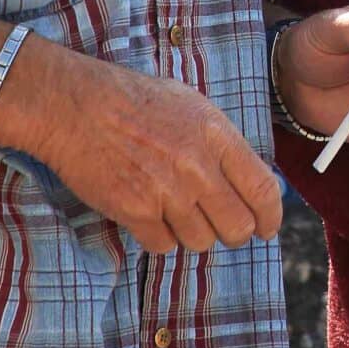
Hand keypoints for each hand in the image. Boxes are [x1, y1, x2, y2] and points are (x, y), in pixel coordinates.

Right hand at [0, 36, 282, 256]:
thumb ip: (222, 143)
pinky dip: (160, 237)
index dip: (271, 216)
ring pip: (200, 241)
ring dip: (193, 233)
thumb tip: (249, 179)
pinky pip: (163, 245)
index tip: (268, 227)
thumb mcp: (192, 106)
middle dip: (234, 232)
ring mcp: (166, 191)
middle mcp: (196, 166)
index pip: (263, 190)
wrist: (77, 106)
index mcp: (216, 135)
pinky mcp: (134, 211)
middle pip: (237, 227)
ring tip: (176, 210)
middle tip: (222, 226)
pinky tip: (150, 214)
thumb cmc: (134, 101)